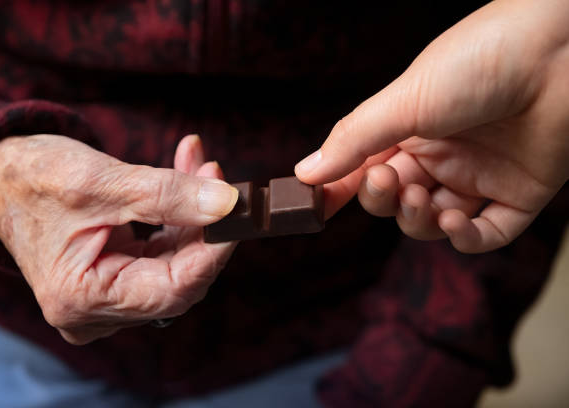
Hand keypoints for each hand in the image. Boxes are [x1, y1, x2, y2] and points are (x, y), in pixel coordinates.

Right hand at [0, 134, 238, 343]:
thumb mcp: (101, 182)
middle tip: (218, 174)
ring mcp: (108, 298)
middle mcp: (96, 311)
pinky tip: (187, 174)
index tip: (239, 212)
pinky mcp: (118, 278)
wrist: (0, 178)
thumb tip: (228, 203)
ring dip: (194, 212)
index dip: (214, 251)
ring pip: (176, 261)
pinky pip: (163, 252)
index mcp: (82, 299)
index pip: (173, 288)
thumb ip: (167, 195)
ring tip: (201, 162)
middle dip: (205, 224)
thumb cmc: (34, 179)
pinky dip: (178, 215)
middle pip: (179, 277)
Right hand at [296, 0, 568, 252]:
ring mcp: (479, 177)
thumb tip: (306, 172)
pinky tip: (453, 224)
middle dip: (385, 201)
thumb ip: (354, 140)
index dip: (343, 190)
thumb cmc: (478, 62)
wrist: (558, 52)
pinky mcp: (518, 195)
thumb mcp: (404, 102)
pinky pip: (486, 234)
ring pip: (434, 222)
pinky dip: (464, 239)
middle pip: (397, 200)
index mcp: (410, 130)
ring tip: (422, 199)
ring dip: (419, 221)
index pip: (365, 170)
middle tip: (388, 184)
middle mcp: (442, 155)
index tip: (318, 206)